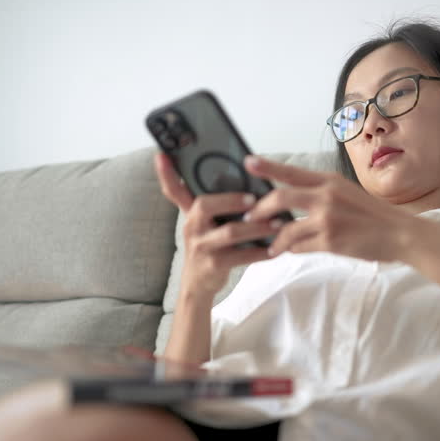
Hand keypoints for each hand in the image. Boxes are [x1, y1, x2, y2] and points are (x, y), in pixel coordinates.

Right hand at [154, 153, 282, 298]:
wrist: (198, 285)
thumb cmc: (209, 247)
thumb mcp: (205, 225)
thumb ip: (215, 204)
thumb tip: (245, 179)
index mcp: (191, 214)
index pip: (173, 191)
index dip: (166, 174)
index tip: (162, 155)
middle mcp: (192, 227)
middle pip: (205, 205)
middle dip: (231, 199)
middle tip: (254, 198)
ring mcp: (202, 247)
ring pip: (230, 232)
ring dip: (257, 227)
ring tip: (277, 223)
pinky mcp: (214, 265)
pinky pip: (241, 256)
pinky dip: (261, 252)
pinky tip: (275, 249)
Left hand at [242, 155, 419, 261]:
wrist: (401, 233)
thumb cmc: (373, 214)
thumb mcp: (347, 193)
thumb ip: (321, 193)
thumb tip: (291, 200)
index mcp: (329, 181)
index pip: (291, 172)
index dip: (267, 167)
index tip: (247, 161)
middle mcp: (326, 196)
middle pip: (280, 198)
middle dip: (259, 209)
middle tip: (250, 216)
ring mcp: (328, 219)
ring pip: (286, 229)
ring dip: (275, 239)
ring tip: (271, 246)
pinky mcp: (331, 242)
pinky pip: (300, 247)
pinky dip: (292, 250)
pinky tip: (290, 252)